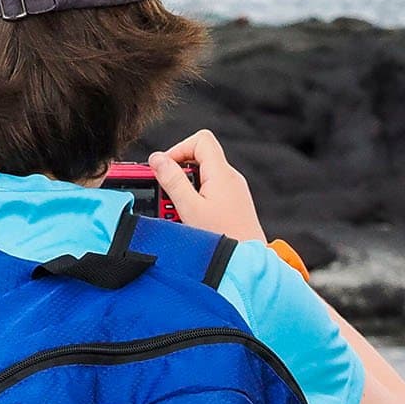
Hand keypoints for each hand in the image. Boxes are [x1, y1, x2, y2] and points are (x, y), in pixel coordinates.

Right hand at [150, 130, 265, 243]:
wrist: (247, 263)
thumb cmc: (224, 238)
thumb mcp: (189, 208)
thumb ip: (172, 181)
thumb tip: (157, 159)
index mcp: (222, 173)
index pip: (201, 140)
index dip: (179, 149)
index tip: (165, 168)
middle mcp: (231, 178)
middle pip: (200, 158)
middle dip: (179, 173)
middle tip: (167, 195)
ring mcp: (234, 191)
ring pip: (203, 177)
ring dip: (185, 189)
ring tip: (177, 211)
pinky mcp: (234, 204)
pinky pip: (211, 192)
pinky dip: (196, 200)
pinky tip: (190, 219)